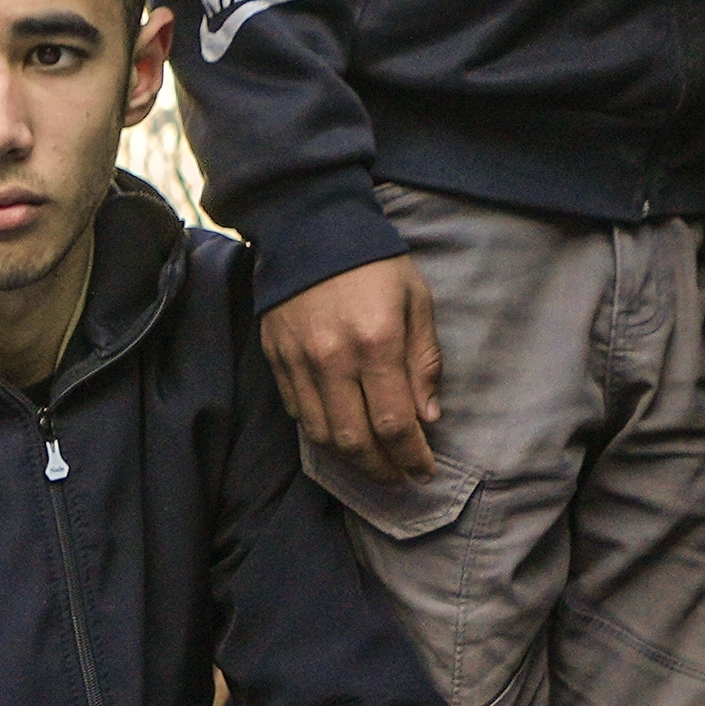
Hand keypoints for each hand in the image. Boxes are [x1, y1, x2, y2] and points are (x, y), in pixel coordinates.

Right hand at [261, 252, 444, 484]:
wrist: (310, 226)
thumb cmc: (374, 262)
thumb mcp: (417, 300)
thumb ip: (424, 361)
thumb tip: (427, 417)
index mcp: (377, 343)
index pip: (395, 423)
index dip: (411, 457)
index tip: (424, 471)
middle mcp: (335, 359)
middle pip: (357, 441)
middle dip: (382, 469)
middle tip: (399, 479)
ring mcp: (300, 362)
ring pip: (323, 435)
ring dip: (350, 460)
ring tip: (372, 464)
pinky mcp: (277, 359)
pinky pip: (298, 413)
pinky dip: (321, 432)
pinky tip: (340, 433)